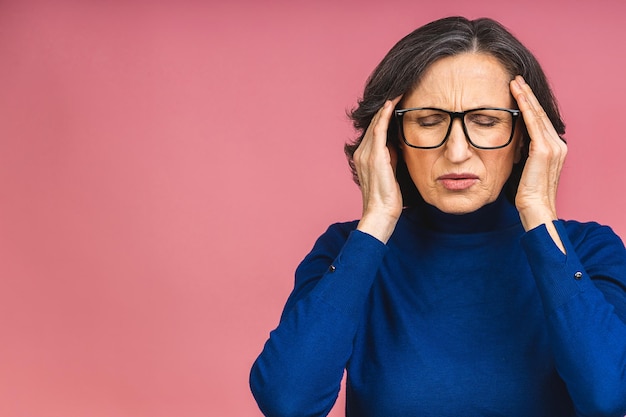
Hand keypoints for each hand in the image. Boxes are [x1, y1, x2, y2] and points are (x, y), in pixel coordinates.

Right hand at [354, 96, 402, 242]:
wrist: (381, 214)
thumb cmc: (388, 198)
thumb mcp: (391, 171)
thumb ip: (392, 156)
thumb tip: (398, 142)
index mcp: (364, 156)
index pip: (375, 129)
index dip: (385, 114)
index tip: (397, 100)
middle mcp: (361, 152)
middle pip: (374, 122)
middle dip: (386, 106)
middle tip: (399, 88)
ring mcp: (366, 154)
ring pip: (376, 123)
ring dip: (387, 106)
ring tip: (398, 91)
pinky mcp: (374, 157)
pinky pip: (379, 130)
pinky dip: (385, 116)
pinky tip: (392, 104)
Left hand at [510, 75, 566, 251]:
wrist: (536, 209)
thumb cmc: (527, 195)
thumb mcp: (525, 169)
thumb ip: (523, 154)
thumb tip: (513, 143)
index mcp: (554, 149)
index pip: (539, 121)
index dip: (529, 105)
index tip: (518, 91)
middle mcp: (558, 144)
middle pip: (539, 114)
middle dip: (527, 95)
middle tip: (516, 79)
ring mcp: (553, 146)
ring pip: (536, 115)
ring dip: (525, 96)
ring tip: (515, 82)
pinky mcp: (544, 150)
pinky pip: (533, 123)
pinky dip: (525, 108)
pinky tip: (517, 96)